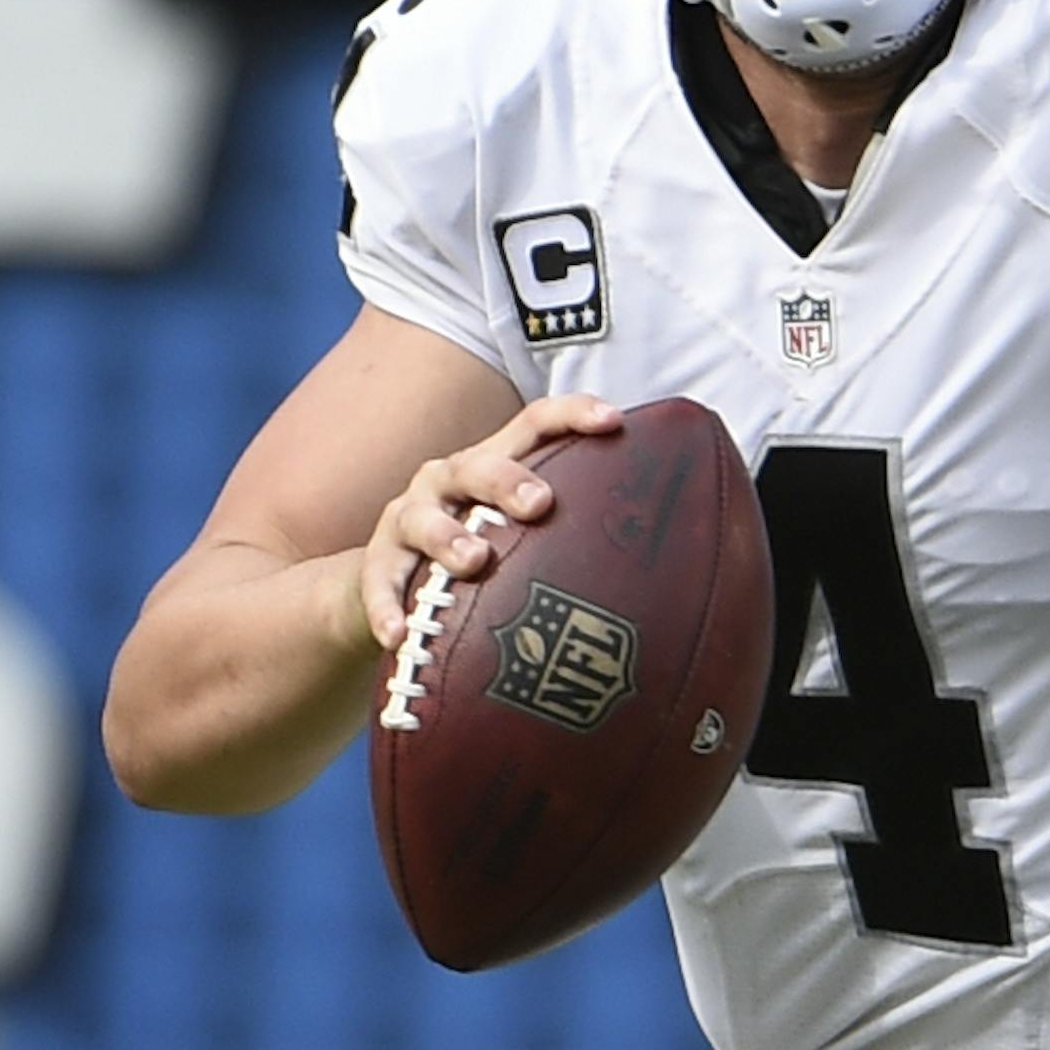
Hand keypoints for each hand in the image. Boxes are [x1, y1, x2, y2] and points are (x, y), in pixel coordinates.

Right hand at [358, 392, 619, 652]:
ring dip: (447, 537)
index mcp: (493, 464)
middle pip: (478, 465)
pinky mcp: (378, 564)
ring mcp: (409, 518)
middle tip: (541, 504)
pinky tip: (399, 634)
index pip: (535, 425)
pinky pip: (380, 583)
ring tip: (473, 560)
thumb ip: (574, 537)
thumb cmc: (482, 559)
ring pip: (423, 518)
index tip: (613, 422)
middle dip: (509, 480)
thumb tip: (671, 571)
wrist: (392, 586)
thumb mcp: (522, 536)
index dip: (572, 415)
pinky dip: (387, 607)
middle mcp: (449, 480)